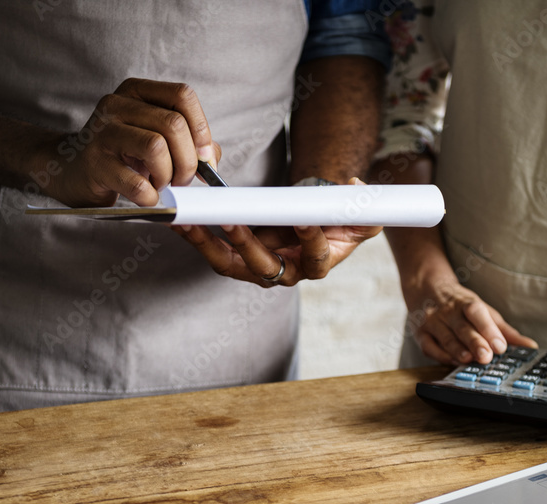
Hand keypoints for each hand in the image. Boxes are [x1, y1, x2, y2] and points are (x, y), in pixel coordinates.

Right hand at [46, 78, 220, 206]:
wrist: (70, 171)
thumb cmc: (120, 156)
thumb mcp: (155, 139)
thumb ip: (189, 144)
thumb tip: (211, 160)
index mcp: (136, 92)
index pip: (182, 96)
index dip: (201, 128)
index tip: (203, 157)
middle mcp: (117, 105)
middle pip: (173, 125)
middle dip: (188, 161)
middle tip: (181, 179)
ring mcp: (102, 132)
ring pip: (156, 147)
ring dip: (168, 175)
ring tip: (161, 184)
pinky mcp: (94, 163)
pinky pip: (136, 182)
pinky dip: (150, 196)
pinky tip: (146, 197)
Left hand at [173, 178, 381, 285]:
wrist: (313, 224)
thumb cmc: (334, 223)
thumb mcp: (357, 219)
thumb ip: (365, 210)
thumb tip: (356, 186)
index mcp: (316, 264)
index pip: (314, 259)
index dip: (310, 241)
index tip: (305, 220)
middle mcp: (284, 273)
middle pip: (263, 268)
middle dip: (246, 245)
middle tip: (232, 221)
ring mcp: (257, 267)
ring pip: (230, 264)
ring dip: (208, 244)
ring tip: (190, 223)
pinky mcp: (236, 258)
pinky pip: (214, 252)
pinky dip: (197, 236)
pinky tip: (181, 220)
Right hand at [404, 276, 536, 364]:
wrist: (426, 288)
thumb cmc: (460, 304)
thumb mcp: (484, 311)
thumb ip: (505, 330)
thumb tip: (529, 346)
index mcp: (466, 303)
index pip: (477, 313)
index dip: (489, 329)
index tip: (501, 346)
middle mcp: (448, 311)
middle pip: (462, 327)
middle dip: (474, 342)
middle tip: (486, 357)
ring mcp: (432, 322)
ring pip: (444, 337)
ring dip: (456, 349)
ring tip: (467, 359)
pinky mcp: (420, 334)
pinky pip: (429, 347)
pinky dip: (440, 355)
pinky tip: (452, 361)